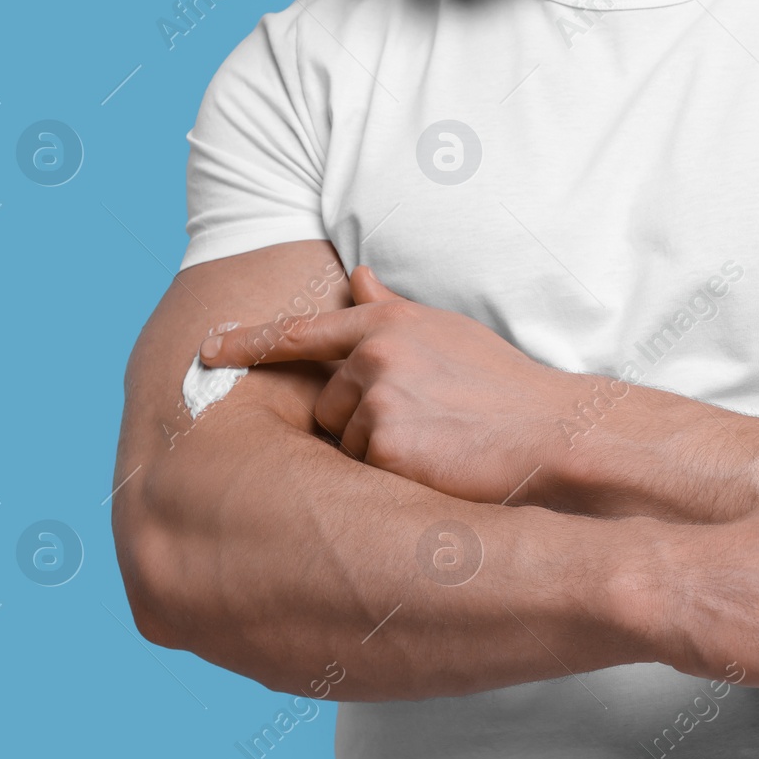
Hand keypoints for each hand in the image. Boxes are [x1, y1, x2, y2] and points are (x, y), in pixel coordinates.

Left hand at [198, 266, 586, 503]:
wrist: (552, 434)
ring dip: (377, 454)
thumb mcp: (448, 333)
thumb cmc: (507, 389)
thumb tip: (359, 278)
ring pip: (343, 445)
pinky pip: (362, 474)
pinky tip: (437, 467)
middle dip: (361, 425)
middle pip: (327, 407)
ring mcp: (379, 397)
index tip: (206, 350)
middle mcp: (375, 354)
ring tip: (437, 445)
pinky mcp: (386, 444)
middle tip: (427, 427)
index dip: (247, 342)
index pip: (301, 332)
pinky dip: (392, 480)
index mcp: (387, 323)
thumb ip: (392, 311)